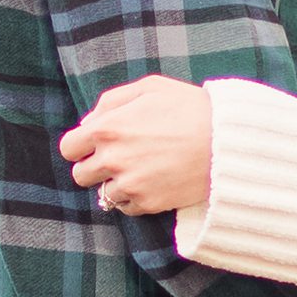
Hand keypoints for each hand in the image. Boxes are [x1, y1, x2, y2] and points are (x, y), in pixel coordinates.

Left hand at [61, 74, 213, 213]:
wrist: (227, 141)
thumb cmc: (190, 108)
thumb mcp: (150, 88)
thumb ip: (112, 101)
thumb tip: (89, 122)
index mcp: (107, 128)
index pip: (69, 148)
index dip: (80, 146)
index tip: (95, 146)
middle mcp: (112, 159)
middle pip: (80, 175)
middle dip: (95, 166)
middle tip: (119, 159)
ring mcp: (129, 184)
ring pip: (102, 194)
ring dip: (115, 184)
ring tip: (139, 171)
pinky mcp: (147, 203)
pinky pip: (125, 208)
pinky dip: (133, 198)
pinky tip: (151, 182)